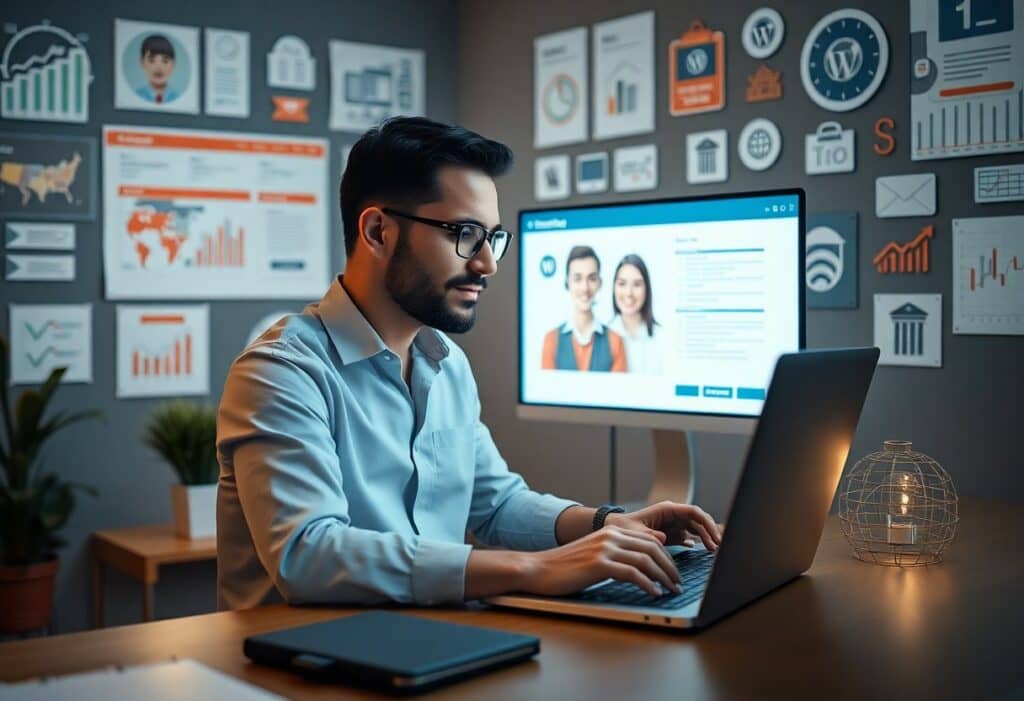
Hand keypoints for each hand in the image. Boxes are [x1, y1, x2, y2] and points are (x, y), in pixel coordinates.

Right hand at [518, 525, 681, 597]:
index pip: (650, 539)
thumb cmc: (566, 566)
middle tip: (678, 583)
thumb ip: (619, 550)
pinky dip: (647, 584)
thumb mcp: (596, 552)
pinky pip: (632, 573)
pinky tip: (653, 593)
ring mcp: (604, 548)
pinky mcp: (598, 564)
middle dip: (670, 567)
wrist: (538, 569)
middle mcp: (610, 535)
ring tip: (671, 590)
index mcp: (611, 531)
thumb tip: (646, 553)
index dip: (667, 556)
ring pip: (646, 560)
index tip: (674, 572)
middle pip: (653, 548)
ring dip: (663, 577)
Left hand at [606, 501, 721, 550]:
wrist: (614, 531)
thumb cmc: (623, 527)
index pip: (694, 512)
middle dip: (709, 532)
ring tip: (711, 551)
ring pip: (695, 529)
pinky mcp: (671, 534)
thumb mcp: (636, 532)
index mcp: (667, 509)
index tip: (715, 537)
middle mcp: (673, 515)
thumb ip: (650, 535)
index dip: (707, 523)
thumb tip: (664, 538)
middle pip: (698, 520)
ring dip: (704, 538)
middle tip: (717, 547)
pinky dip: (695, 543)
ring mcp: (673, 524)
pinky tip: (699, 549)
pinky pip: (688, 537)